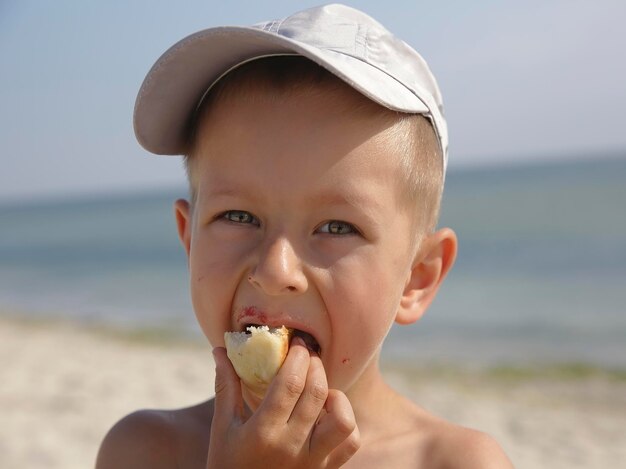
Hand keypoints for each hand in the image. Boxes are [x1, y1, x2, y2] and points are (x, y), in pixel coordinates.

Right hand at [206, 337, 359, 467]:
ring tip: (319, 387)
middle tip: (306, 354)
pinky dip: (345, 421)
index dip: (298, 357)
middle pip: (317, 393)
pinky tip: (327, 412)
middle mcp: (292, 448)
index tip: (296, 342)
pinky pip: (350, 443)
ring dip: (335, 395)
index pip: (290, 384)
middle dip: (314, 365)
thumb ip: (226, 386)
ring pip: (342, 420)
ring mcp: (312, 462)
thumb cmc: (228, 465)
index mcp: (263, 434)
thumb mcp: (222, 428)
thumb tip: (221, 349)